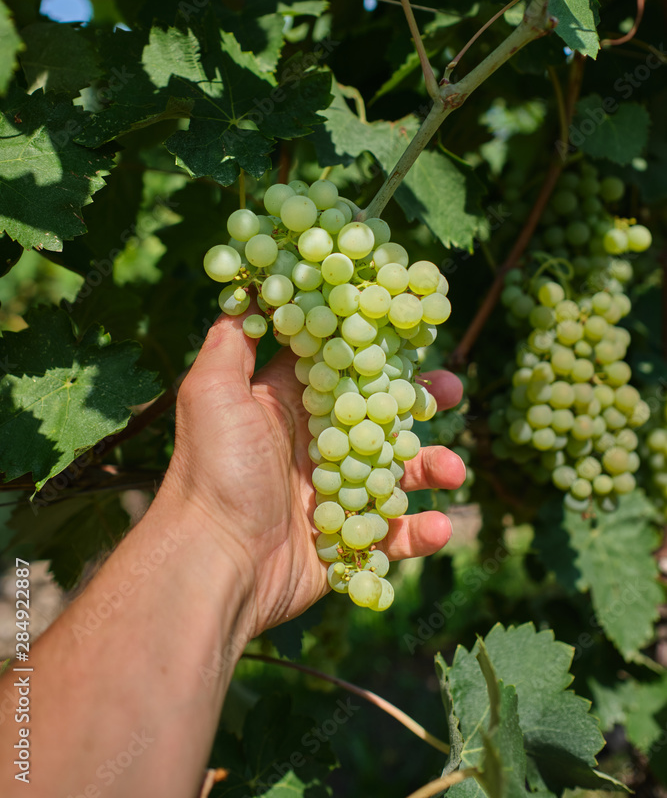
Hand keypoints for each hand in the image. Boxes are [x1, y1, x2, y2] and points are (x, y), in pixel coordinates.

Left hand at [164, 313, 465, 638]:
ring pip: (395, 471)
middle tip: (453, 388)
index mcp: (286, 403)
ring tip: (453, 468)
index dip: (376, 346)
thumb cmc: (212, 470)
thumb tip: (248, 287)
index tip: (413, 327)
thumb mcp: (211, 391)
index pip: (342, 365)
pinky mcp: (344, 539)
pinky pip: (392, 533)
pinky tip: (438, 526)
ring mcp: (332, 492)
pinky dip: (419, 531)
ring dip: (430, 467)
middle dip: (419, 402)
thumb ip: (233, 340)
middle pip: (379, 413)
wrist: (209, 562)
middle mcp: (313, 443)